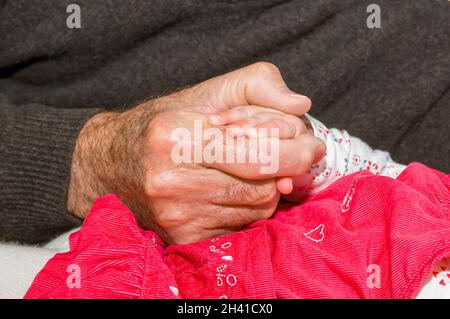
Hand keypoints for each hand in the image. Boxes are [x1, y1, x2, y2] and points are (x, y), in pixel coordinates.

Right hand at [67, 62, 324, 243]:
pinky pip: (240, 226)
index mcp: (177, 136)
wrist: (110, 163)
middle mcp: (172, 180)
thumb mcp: (206, 92)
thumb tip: (301, 105)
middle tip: (292, 157)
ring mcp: (176, 214)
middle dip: (287, 171)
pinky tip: (233, 190)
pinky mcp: (181, 238)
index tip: (310, 145)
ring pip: (256, 208)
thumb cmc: (163, 124)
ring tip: (251, 170)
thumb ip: (256, 85)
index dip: (295, 153)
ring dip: (268, 189)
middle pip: (262, 186)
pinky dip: (249, 208)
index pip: (258, 155)